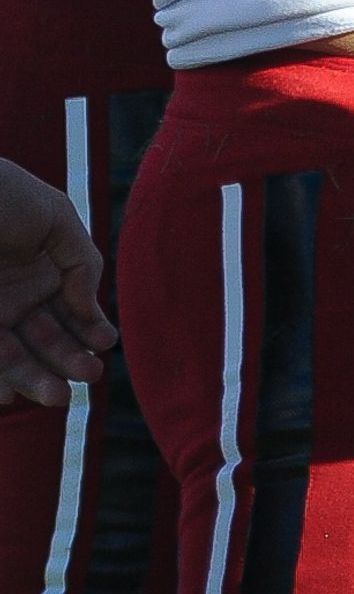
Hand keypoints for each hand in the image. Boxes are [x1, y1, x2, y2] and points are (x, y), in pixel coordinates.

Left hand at [0, 158, 110, 405]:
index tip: (105, 343)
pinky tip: (8, 394)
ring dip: (34, 379)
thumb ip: (81, 262)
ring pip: (11, 357)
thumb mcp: (55, 218)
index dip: (90, 329)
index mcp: (42, 273)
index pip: (71, 311)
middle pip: (45, 340)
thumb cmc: (2, 196)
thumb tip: (89, 309)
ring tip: (56, 397)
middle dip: (68, 361)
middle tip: (89, 376)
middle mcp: (14, 298)